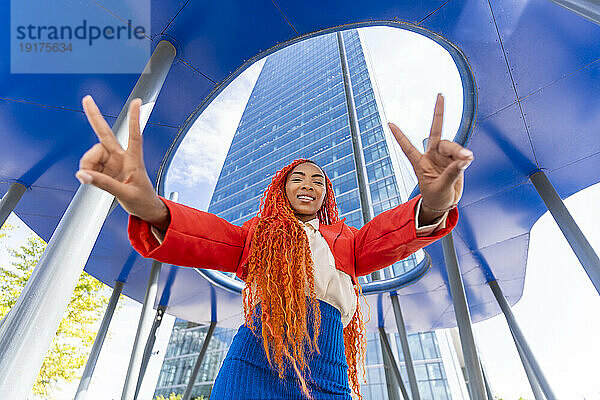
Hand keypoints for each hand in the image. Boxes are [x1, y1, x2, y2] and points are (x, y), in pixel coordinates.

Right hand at [76, 95, 169, 229]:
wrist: (144, 208)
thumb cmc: (142, 199)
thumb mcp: (125, 194)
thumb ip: (104, 184)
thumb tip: (83, 175)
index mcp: (134, 160)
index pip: (134, 136)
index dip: (134, 119)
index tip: (136, 102)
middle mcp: (121, 157)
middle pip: (105, 135)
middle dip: (95, 117)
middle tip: (87, 99)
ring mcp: (112, 162)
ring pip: (92, 155)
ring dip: (87, 165)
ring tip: (89, 178)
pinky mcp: (105, 170)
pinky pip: (89, 167)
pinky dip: (86, 173)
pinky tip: (90, 179)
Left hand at [388, 93, 473, 212]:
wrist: (444, 204)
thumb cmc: (436, 197)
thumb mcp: (440, 187)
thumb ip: (452, 173)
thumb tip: (464, 159)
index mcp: (420, 163)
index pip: (408, 147)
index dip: (399, 136)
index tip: (389, 123)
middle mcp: (431, 156)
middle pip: (436, 134)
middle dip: (437, 113)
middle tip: (440, 96)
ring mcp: (444, 156)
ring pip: (451, 145)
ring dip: (458, 150)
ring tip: (466, 158)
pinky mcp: (456, 160)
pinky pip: (461, 154)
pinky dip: (464, 156)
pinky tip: (467, 159)